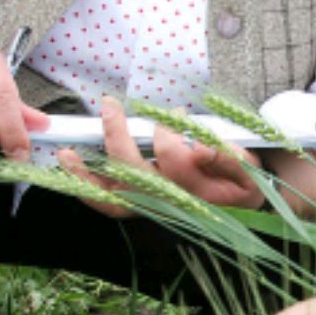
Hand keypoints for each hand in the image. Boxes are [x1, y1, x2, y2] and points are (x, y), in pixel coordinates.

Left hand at [59, 96, 263, 217]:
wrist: (241, 209)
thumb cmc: (242, 182)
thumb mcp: (249, 169)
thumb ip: (229, 157)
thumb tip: (198, 146)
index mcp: (200, 191)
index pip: (175, 161)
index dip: (168, 134)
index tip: (175, 113)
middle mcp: (173, 204)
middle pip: (135, 175)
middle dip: (118, 138)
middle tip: (110, 106)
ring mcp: (154, 208)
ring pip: (114, 197)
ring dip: (86, 174)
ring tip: (66, 150)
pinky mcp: (141, 208)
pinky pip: (109, 205)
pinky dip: (86, 189)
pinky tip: (70, 167)